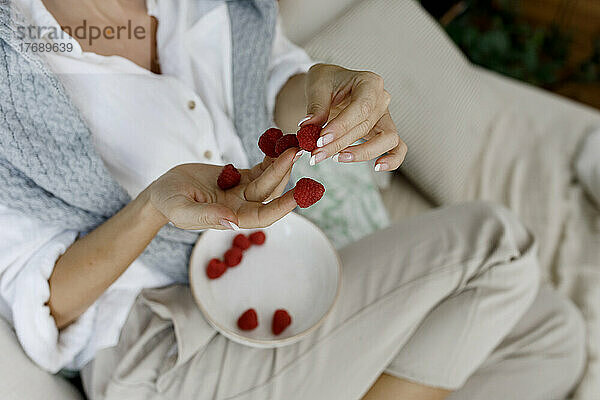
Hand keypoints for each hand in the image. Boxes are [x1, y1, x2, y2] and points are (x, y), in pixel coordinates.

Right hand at [146, 148, 300, 229]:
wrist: (163, 190)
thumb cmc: (168, 202)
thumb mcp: (181, 209)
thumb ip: (205, 216)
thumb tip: (232, 222)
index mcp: (231, 218)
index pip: (263, 215)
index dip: (282, 206)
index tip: (300, 194)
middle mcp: (242, 206)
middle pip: (270, 192)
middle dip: (284, 172)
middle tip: (296, 151)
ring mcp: (242, 191)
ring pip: (269, 178)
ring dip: (281, 162)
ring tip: (292, 143)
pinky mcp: (240, 177)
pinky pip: (261, 168)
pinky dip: (270, 156)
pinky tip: (278, 142)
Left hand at [300, 64, 406, 170]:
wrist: (330, 87)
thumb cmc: (326, 83)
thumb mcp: (317, 87)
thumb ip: (316, 107)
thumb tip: (308, 126)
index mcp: (370, 82)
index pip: (361, 108)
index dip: (342, 126)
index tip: (321, 139)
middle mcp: (382, 99)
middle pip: (366, 126)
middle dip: (339, 144)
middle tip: (316, 154)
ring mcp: (386, 117)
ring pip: (386, 140)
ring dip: (361, 153)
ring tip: (337, 159)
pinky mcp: (385, 132)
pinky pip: (398, 148)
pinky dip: (392, 159)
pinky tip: (377, 168)